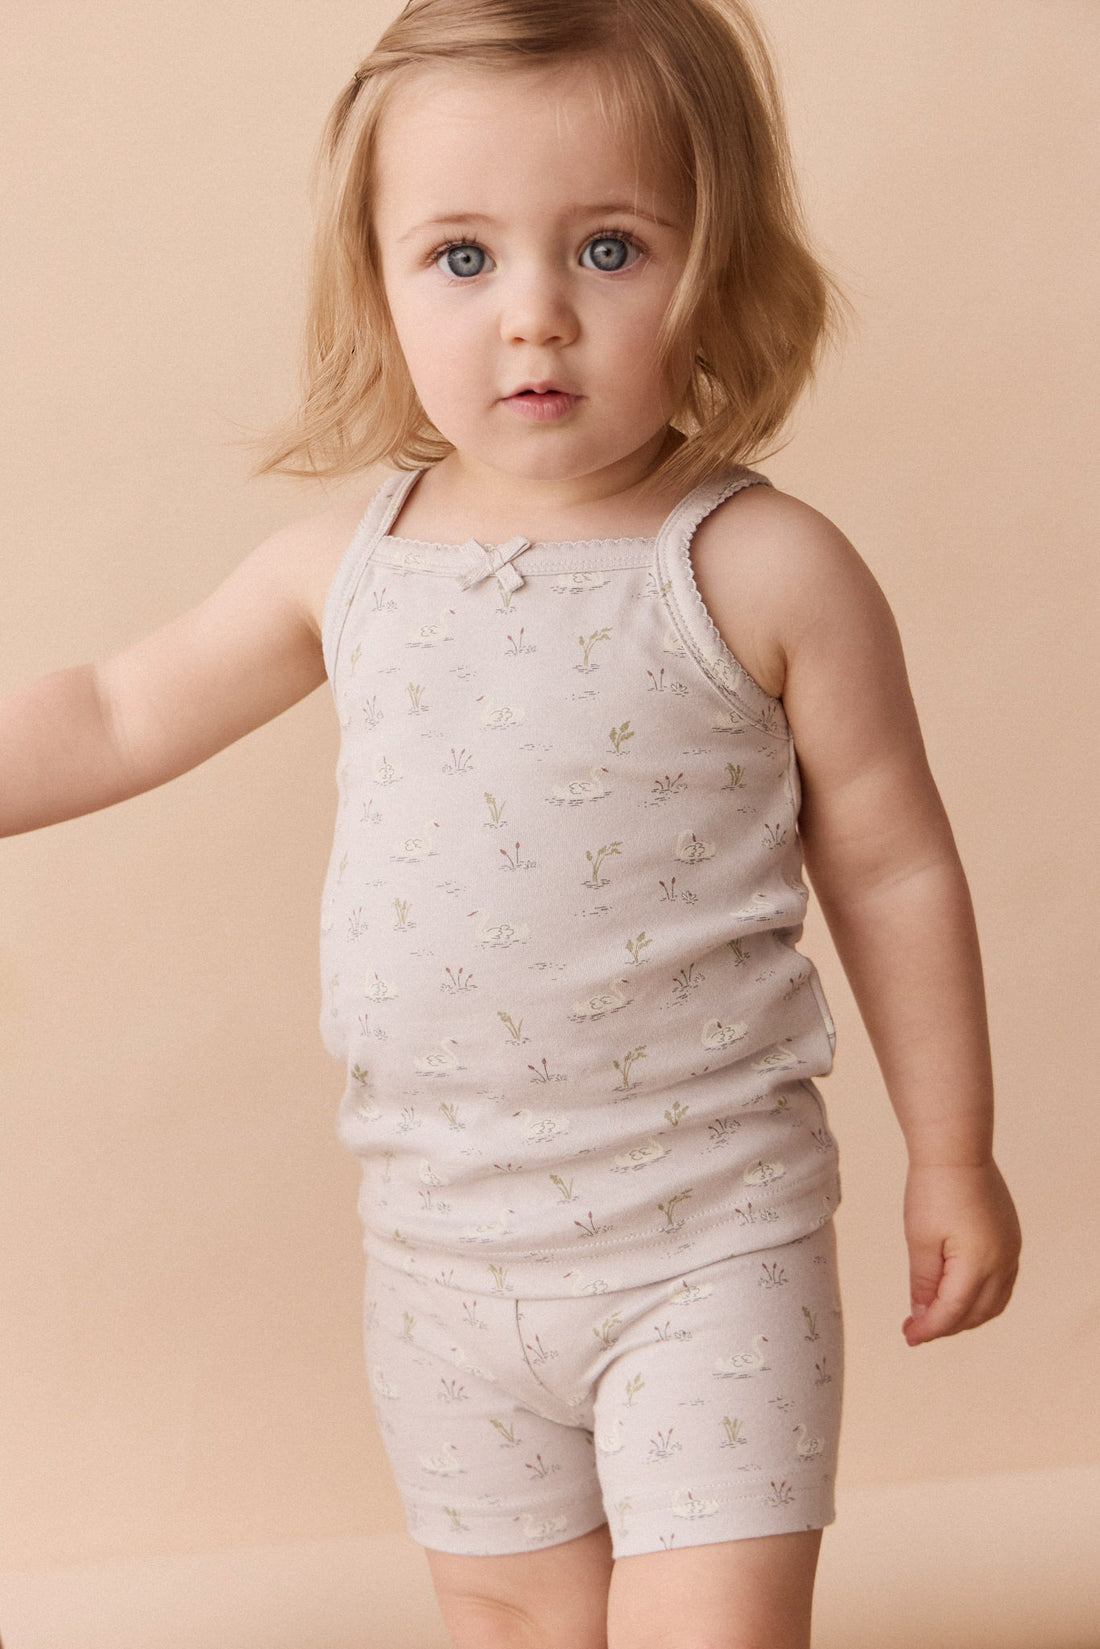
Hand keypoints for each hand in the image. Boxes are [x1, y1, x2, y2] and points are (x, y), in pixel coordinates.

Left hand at [901, 1160, 1020, 1345]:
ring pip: (994, 1302)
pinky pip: (1003, 1283)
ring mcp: (1011, 1251)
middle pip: (977, 1313)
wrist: (957, 1150)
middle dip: (947, 1326)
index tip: (908, 1337)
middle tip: (918, 1328)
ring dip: (967, 1315)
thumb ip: (924, 1282)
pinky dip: (982, 1297)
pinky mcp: (1011, 1238)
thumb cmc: (933, 1190)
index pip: (952, 1313)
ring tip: (937, 1316)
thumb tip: (923, 1313)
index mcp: (978, 1266)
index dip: (929, 1330)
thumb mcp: (920, 1240)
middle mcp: (1003, 1263)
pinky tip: (961, 1293)